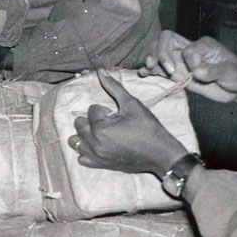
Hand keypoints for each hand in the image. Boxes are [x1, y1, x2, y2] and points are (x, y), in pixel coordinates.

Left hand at [70, 69, 190, 174]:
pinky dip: (86, 151)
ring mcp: (97, 157)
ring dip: (85, 134)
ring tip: (102, 132)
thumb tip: (100, 70)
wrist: (161, 154)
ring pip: (76, 141)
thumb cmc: (148, 127)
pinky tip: (99, 145)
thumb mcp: (132, 104)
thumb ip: (113, 86)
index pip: (91, 110)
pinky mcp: (101, 166)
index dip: (105, 110)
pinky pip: (82, 158)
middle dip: (92, 120)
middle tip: (110, 122)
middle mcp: (94, 144)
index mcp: (101, 128)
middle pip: (79, 124)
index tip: (117, 116)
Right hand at [143, 31, 236, 102]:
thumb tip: (196, 71)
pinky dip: (150, 70)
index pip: (186, 47)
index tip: (198, 74)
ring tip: (147, 69)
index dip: (188, 61)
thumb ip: (214, 71)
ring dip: (151, 58)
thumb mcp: (231, 72)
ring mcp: (181, 61)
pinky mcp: (177, 73)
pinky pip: (159, 68)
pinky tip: (143, 73)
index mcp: (202, 45)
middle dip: (160, 52)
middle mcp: (188, 49)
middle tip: (167, 70)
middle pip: (165, 40)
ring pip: (158, 51)